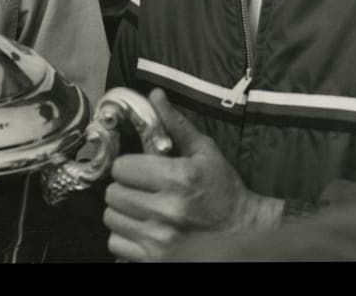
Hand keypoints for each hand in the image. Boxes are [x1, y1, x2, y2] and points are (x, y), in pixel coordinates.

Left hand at [103, 89, 282, 261]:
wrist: (243, 232)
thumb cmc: (223, 189)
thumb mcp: (204, 151)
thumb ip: (175, 124)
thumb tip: (155, 95)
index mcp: (178, 179)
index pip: (122, 168)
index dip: (129, 166)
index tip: (140, 169)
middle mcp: (167, 210)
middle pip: (113, 193)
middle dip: (125, 187)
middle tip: (141, 188)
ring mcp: (160, 240)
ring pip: (112, 218)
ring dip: (123, 211)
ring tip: (143, 208)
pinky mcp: (156, 260)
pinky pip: (116, 243)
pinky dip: (125, 235)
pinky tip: (143, 228)